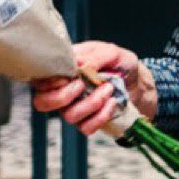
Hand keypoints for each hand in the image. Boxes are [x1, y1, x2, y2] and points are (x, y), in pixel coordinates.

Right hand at [30, 41, 156, 136]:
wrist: (140, 81)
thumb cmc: (120, 63)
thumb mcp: (110, 52)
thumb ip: (93, 56)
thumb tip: (79, 65)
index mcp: (61, 72)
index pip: (38, 82)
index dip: (49, 82)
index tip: (71, 75)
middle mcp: (62, 91)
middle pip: (42, 103)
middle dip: (63, 96)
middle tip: (82, 84)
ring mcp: (74, 108)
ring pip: (69, 116)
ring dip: (91, 103)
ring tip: (108, 88)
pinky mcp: (88, 121)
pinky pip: (86, 127)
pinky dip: (101, 116)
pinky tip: (112, 103)